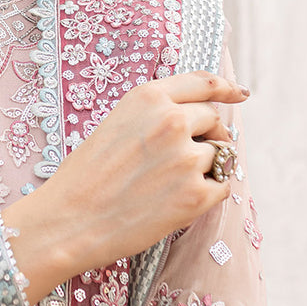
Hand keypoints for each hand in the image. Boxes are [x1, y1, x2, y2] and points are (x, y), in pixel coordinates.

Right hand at [3, 71, 247, 301]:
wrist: (68, 222)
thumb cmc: (83, 179)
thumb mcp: (114, 126)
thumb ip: (154, 117)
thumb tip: (196, 123)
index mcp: (148, 98)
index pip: (202, 83)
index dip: (225, 88)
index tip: (238, 94)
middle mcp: (172, 121)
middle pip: (213, 121)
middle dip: (208, 137)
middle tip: (185, 160)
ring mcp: (187, 158)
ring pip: (219, 156)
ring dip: (204, 169)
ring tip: (165, 187)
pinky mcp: (196, 195)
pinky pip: (221, 187)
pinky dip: (206, 195)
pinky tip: (173, 204)